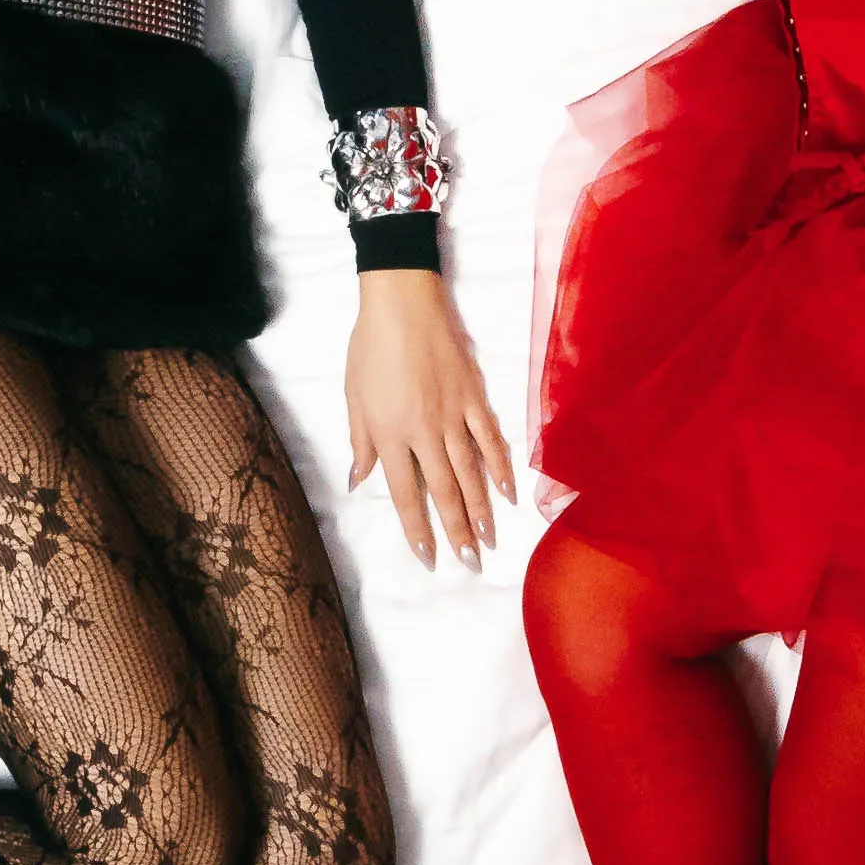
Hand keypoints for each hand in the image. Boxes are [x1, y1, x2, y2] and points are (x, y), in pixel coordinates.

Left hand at [343, 268, 514, 568]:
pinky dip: (502, 468)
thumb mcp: (354, 396)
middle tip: (470, 563)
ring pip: (471, 473)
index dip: (417, 528)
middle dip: (456, 531)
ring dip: (481, 511)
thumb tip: (358, 481)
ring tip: (490, 541)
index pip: (405, 493)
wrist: (402, 301)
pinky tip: (510, 493)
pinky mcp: (475, 397)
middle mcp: (424, 431)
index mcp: (391, 434)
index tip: (428, 557)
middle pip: (444, 491)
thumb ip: (361, 442)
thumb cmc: (370, 346)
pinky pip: (491, 439)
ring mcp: (454, 415)